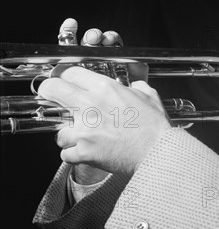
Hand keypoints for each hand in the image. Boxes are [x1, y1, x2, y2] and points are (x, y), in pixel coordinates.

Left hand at [38, 66, 170, 174]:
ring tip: (81, 138)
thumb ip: (137, 87)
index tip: (64, 82)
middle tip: (53, 98)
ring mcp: (84, 130)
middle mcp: (90, 105)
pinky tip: (85, 153)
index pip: (70, 73)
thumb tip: (134, 86)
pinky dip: (74, 155)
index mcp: (105, 89)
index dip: (65, 76)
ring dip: (68, 135)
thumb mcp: (149, 97)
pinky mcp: (84, 152)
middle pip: (52, 90)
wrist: (158, 153)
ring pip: (58, 130)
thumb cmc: (156, 127)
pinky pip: (65, 154)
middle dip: (49, 93)